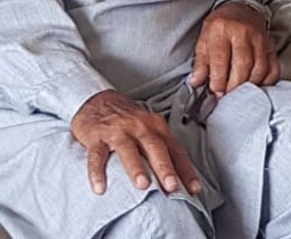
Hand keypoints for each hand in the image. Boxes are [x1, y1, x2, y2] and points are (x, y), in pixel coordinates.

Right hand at [70, 89, 200, 195]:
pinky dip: (97, 172)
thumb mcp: (148, 129)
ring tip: (142, 185)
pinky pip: (97, 155)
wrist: (97, 101)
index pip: (174, 150)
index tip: (194, 189)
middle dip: (165, 167)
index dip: (185, 170)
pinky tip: (99, 188)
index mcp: (156, 127)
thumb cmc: (128, 121)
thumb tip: (178, 179)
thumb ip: (161, 150)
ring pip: (128, 149)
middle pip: (155, 147)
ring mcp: (117, 131)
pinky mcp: (97, 137)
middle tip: (172, 186)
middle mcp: (139, 127)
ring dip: (136, 167)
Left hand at [190, 1, 278, 95]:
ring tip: (239, 91)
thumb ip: (200, 62)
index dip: (218, 80)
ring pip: (259, 68)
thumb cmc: (221, 26)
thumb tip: (196, 82)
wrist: (241, 9)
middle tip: (227, 95)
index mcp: (222, 30)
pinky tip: (255, 84)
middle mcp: (243, 33)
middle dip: (234, 85)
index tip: (215, 92)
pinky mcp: (270, 46)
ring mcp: (260, 39)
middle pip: (242, 65)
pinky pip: (273, 68)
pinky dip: (266, 81)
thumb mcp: (204, 39)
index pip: (220, 59)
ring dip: (249, 85)